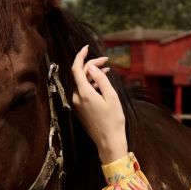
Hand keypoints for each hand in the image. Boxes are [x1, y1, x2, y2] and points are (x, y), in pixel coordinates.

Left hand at [72, 45, 127, 163]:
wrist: (109, 142)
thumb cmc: (113, 120)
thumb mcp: (111, 96)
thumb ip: (101, 79)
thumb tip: (92, 68)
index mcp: (83, 93)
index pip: (77, 69)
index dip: (81, 56)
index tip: (87, 47)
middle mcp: (76, 98)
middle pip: (79, 75)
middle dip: (91, 65)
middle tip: (105, 60)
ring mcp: (77, 105)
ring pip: (81, 83)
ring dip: (92, 75)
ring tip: (106, 70)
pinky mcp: (80, 110)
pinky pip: (82, 92)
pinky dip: (91, 84)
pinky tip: (101, 83)